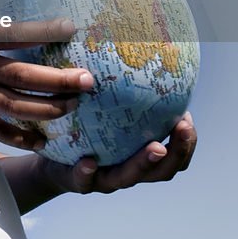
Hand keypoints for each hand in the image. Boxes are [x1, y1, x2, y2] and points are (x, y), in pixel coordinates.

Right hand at [0, 0, 94, 149]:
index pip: (13, 32)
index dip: (43, 31)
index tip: (71, 29)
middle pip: (22, 73)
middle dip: (58, 78)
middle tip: (89, 81)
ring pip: (12, 103)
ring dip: (45, 107)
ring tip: (72, 109)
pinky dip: (15, 134)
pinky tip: (38, 140)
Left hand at [37, 112, 196, 194]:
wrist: (51, 165)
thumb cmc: (86, 137)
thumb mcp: (106, 118)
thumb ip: (122, 101)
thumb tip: (137, 57)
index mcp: (140, 157)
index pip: (175, 156)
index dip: (186, 143)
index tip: (188, 119)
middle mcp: (128, 171)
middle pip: (162, 171)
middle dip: (177, 151)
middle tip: (182, 128)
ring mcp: (104, 179)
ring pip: (128, 176)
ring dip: (144, 162)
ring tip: (155, 147)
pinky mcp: (78, 181)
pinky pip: (83, 180)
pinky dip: (88, 173)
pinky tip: (88, 162)